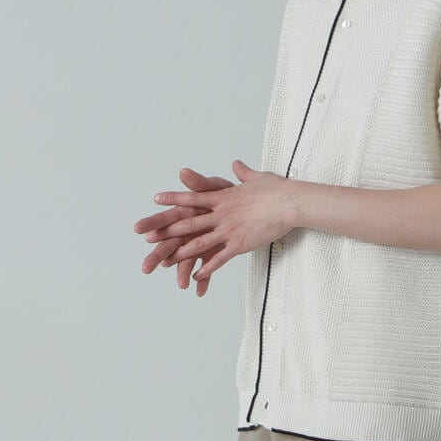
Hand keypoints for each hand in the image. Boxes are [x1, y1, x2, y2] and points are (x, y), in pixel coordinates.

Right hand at [133, 167, 233, 296]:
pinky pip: (206, 269)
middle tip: (146, 267)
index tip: (139, 229)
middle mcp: (188, 231)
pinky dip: (203, 279)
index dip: (152, 223)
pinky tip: (200, 291)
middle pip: (169, 244)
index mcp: (186, 214)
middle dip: (157, 256)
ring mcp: (199, 244)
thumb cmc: (228, 195)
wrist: (249, 208)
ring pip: (185, 260)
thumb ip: (199, 184)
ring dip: (181, 272)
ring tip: (181, 284)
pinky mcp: (212, 253)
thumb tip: (184, 173)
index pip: (165, 219)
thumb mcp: (215, 188)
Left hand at [144, 160, 297, 285]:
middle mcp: (222, 214)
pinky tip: (197, 277)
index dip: (173, 199)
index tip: (156, 198)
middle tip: (149, 235)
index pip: (192, 197)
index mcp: (224, 197)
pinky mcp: (240, 244)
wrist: (291, 202)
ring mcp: (229, 230)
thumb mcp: (257, 177)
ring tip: (167, 261)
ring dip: (181, 253)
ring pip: (200, 243)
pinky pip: (219, 259)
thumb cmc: (277, 189)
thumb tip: (237, 163)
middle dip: (168, 230)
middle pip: (189, 222)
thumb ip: (243, 172)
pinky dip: (207, 269)